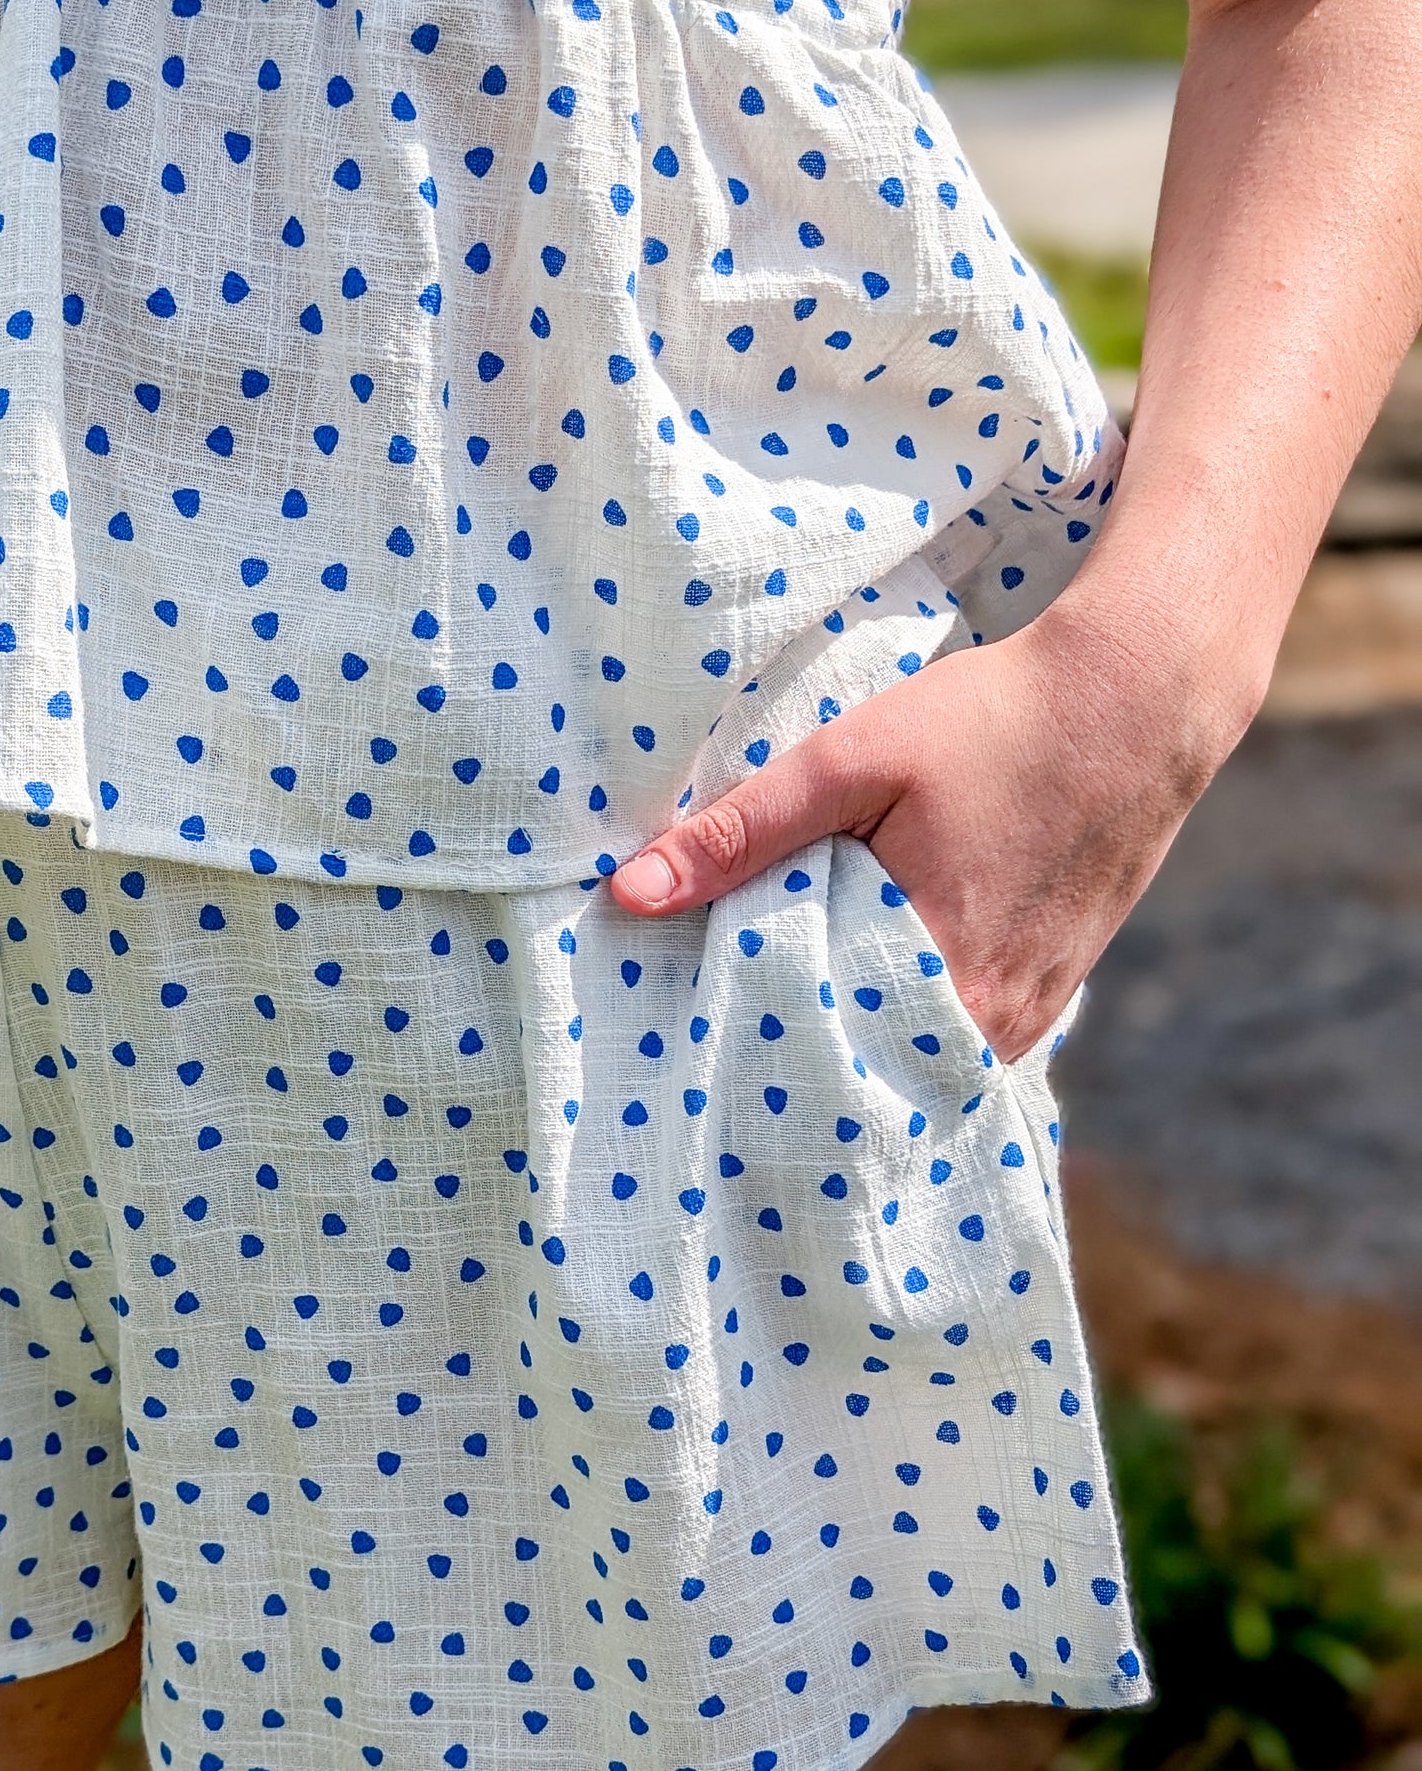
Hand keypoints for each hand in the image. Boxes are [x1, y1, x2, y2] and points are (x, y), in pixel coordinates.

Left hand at [608, 597, 1245, 1064]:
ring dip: (855, 1043)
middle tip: (712, 1041)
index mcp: (939, 977)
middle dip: (794, 1060)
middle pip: (867, 1073)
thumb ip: (741, 831)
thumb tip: (628, 893)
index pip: (816, 1064)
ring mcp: (1034, 1014)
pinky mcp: (1054, 992)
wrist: (1142, 696)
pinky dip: (909, 1023)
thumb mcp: (852, 759)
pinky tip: (863, 991)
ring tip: (775, 1018)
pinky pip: (963, 1039)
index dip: (748, 1061)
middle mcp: (995, 1022)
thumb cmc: (997, 721)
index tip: (685, 1053)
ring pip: (918, 1061)